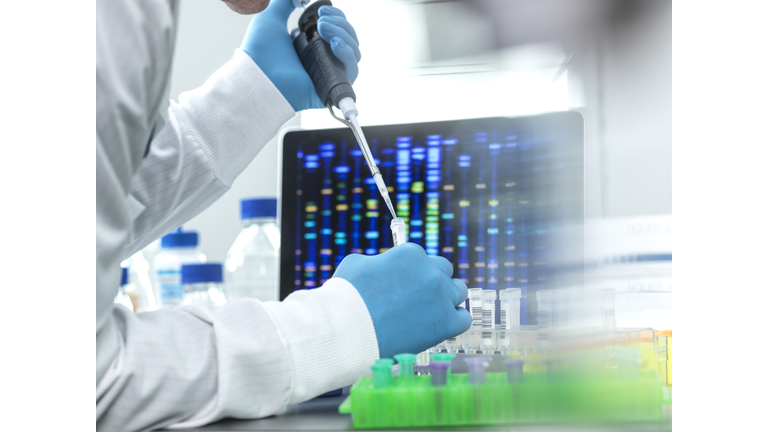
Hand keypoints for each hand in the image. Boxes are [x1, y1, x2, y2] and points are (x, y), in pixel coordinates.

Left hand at [240, 0, 360, 111]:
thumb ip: (284, 2)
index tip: (323, 10)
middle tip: (322, 20)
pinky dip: (347, 53)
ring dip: (344, 34)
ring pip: (353, 52)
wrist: (257, 74)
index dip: (336, 17)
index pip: (338, 30)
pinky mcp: (332, 86)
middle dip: (340, 23)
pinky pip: (352, 69)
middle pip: (349, 39)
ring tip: (324, 28)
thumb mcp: (271, 17)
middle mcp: (323, 59)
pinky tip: (335, 43)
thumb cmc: (260, 52)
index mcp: (312, 45)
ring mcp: (329, 73)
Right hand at [333, 243, 471, 358]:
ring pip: (458, 291)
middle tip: (417, 296)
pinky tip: (440, 325)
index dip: (411, 272)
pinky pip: (463, 318)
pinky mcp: (445, 323)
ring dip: (446, 298)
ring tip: (429, 311)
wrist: (348, 330)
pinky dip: (454, 320)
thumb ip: (378, 261)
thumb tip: (383, 266)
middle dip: (432, 281)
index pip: (422, 258)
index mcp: (411, 254)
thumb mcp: (358, 264)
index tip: (404, 284)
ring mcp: (441, 297)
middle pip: (444, 270)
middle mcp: (430, 271)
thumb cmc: (347, 297)